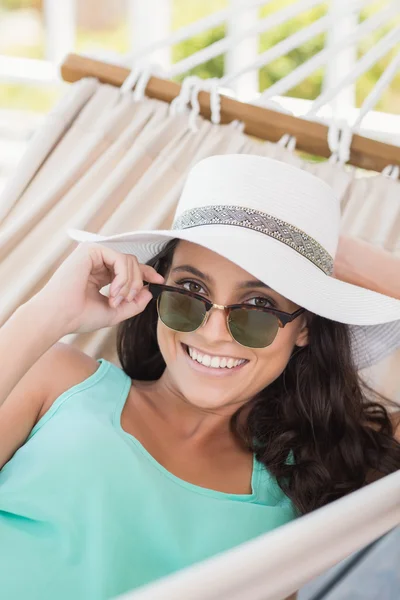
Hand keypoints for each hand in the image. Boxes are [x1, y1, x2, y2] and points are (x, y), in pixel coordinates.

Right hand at [33, 243, 163, 333]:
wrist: (60, 317)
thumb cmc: (79, 316)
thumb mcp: (115, 312)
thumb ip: (134, 303)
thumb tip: (149, 291)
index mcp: (100, 273)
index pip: (129, 267)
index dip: (147, 273)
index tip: (159, 281)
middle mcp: (97, 261)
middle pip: (133, 263)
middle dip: (136, 284)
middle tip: (126, 301)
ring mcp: (93, 253)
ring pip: (129, 261)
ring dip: (129, 284)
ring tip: (116, 300)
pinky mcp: (91, 250)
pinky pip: (121, 259)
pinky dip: (123, 278)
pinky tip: (113, 292)